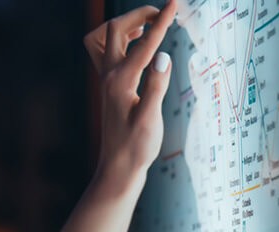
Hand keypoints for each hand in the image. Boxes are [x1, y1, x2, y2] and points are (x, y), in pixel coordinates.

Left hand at [82, 0, 177, 188]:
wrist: (118, 168)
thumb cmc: (136, 148)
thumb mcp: (151, 120)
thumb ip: (156, 86)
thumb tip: (163, 56)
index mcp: (121, 82)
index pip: (145, 44)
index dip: (162, 21)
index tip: (175, 2)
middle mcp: (109, 77)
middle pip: (115, 30)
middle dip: (139, 15)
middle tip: (163, 13)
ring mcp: (106, 81)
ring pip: (103, 39)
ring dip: (124, 25)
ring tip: (147, 25)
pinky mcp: (109, 87)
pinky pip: (107, 52)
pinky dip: (121, 40)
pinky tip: (139, 45)